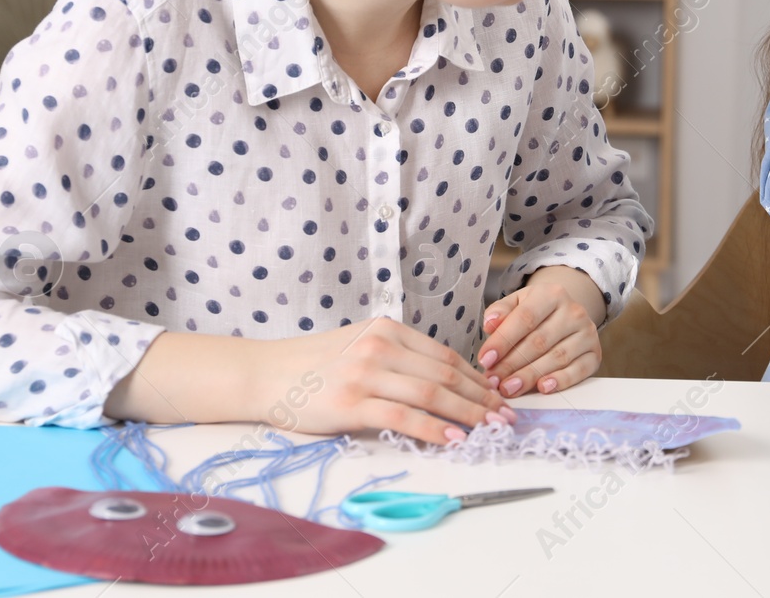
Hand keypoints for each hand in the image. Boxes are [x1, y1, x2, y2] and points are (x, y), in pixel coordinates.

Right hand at [255, 318, 514, 444]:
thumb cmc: (313, 365)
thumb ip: (397, 356)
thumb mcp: (360, 345)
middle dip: (480, 397)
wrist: (265, 374)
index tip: (495, 395)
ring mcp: (366, 374)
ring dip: (468, 414)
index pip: (443, 355)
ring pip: (432, 394)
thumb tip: (443, 380)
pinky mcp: (353, 403)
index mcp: (386, 329)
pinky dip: (436, 429)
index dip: (475, 378)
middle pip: (444, 374)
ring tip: (490, 429)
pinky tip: (455, 439)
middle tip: (504, 416)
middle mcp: (380, 346)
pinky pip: (405, 418)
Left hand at [479, 266, 604, 396]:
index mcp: (552, 294)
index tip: (485, 359)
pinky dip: (561, 381)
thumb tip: (490, 325)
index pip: (525, 318)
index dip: (503, 340)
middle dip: (512, 364)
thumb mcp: (516, 303)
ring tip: (508, 389)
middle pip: (539, 341)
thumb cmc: (534, 313)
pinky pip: (578, 370)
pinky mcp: (595, 354)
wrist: (566, 314)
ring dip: (530, 376)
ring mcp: (587, 333)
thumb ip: (499, 312)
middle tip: (493, 380)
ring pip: (557, 358)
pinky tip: (542, 388)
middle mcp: (574, 311)